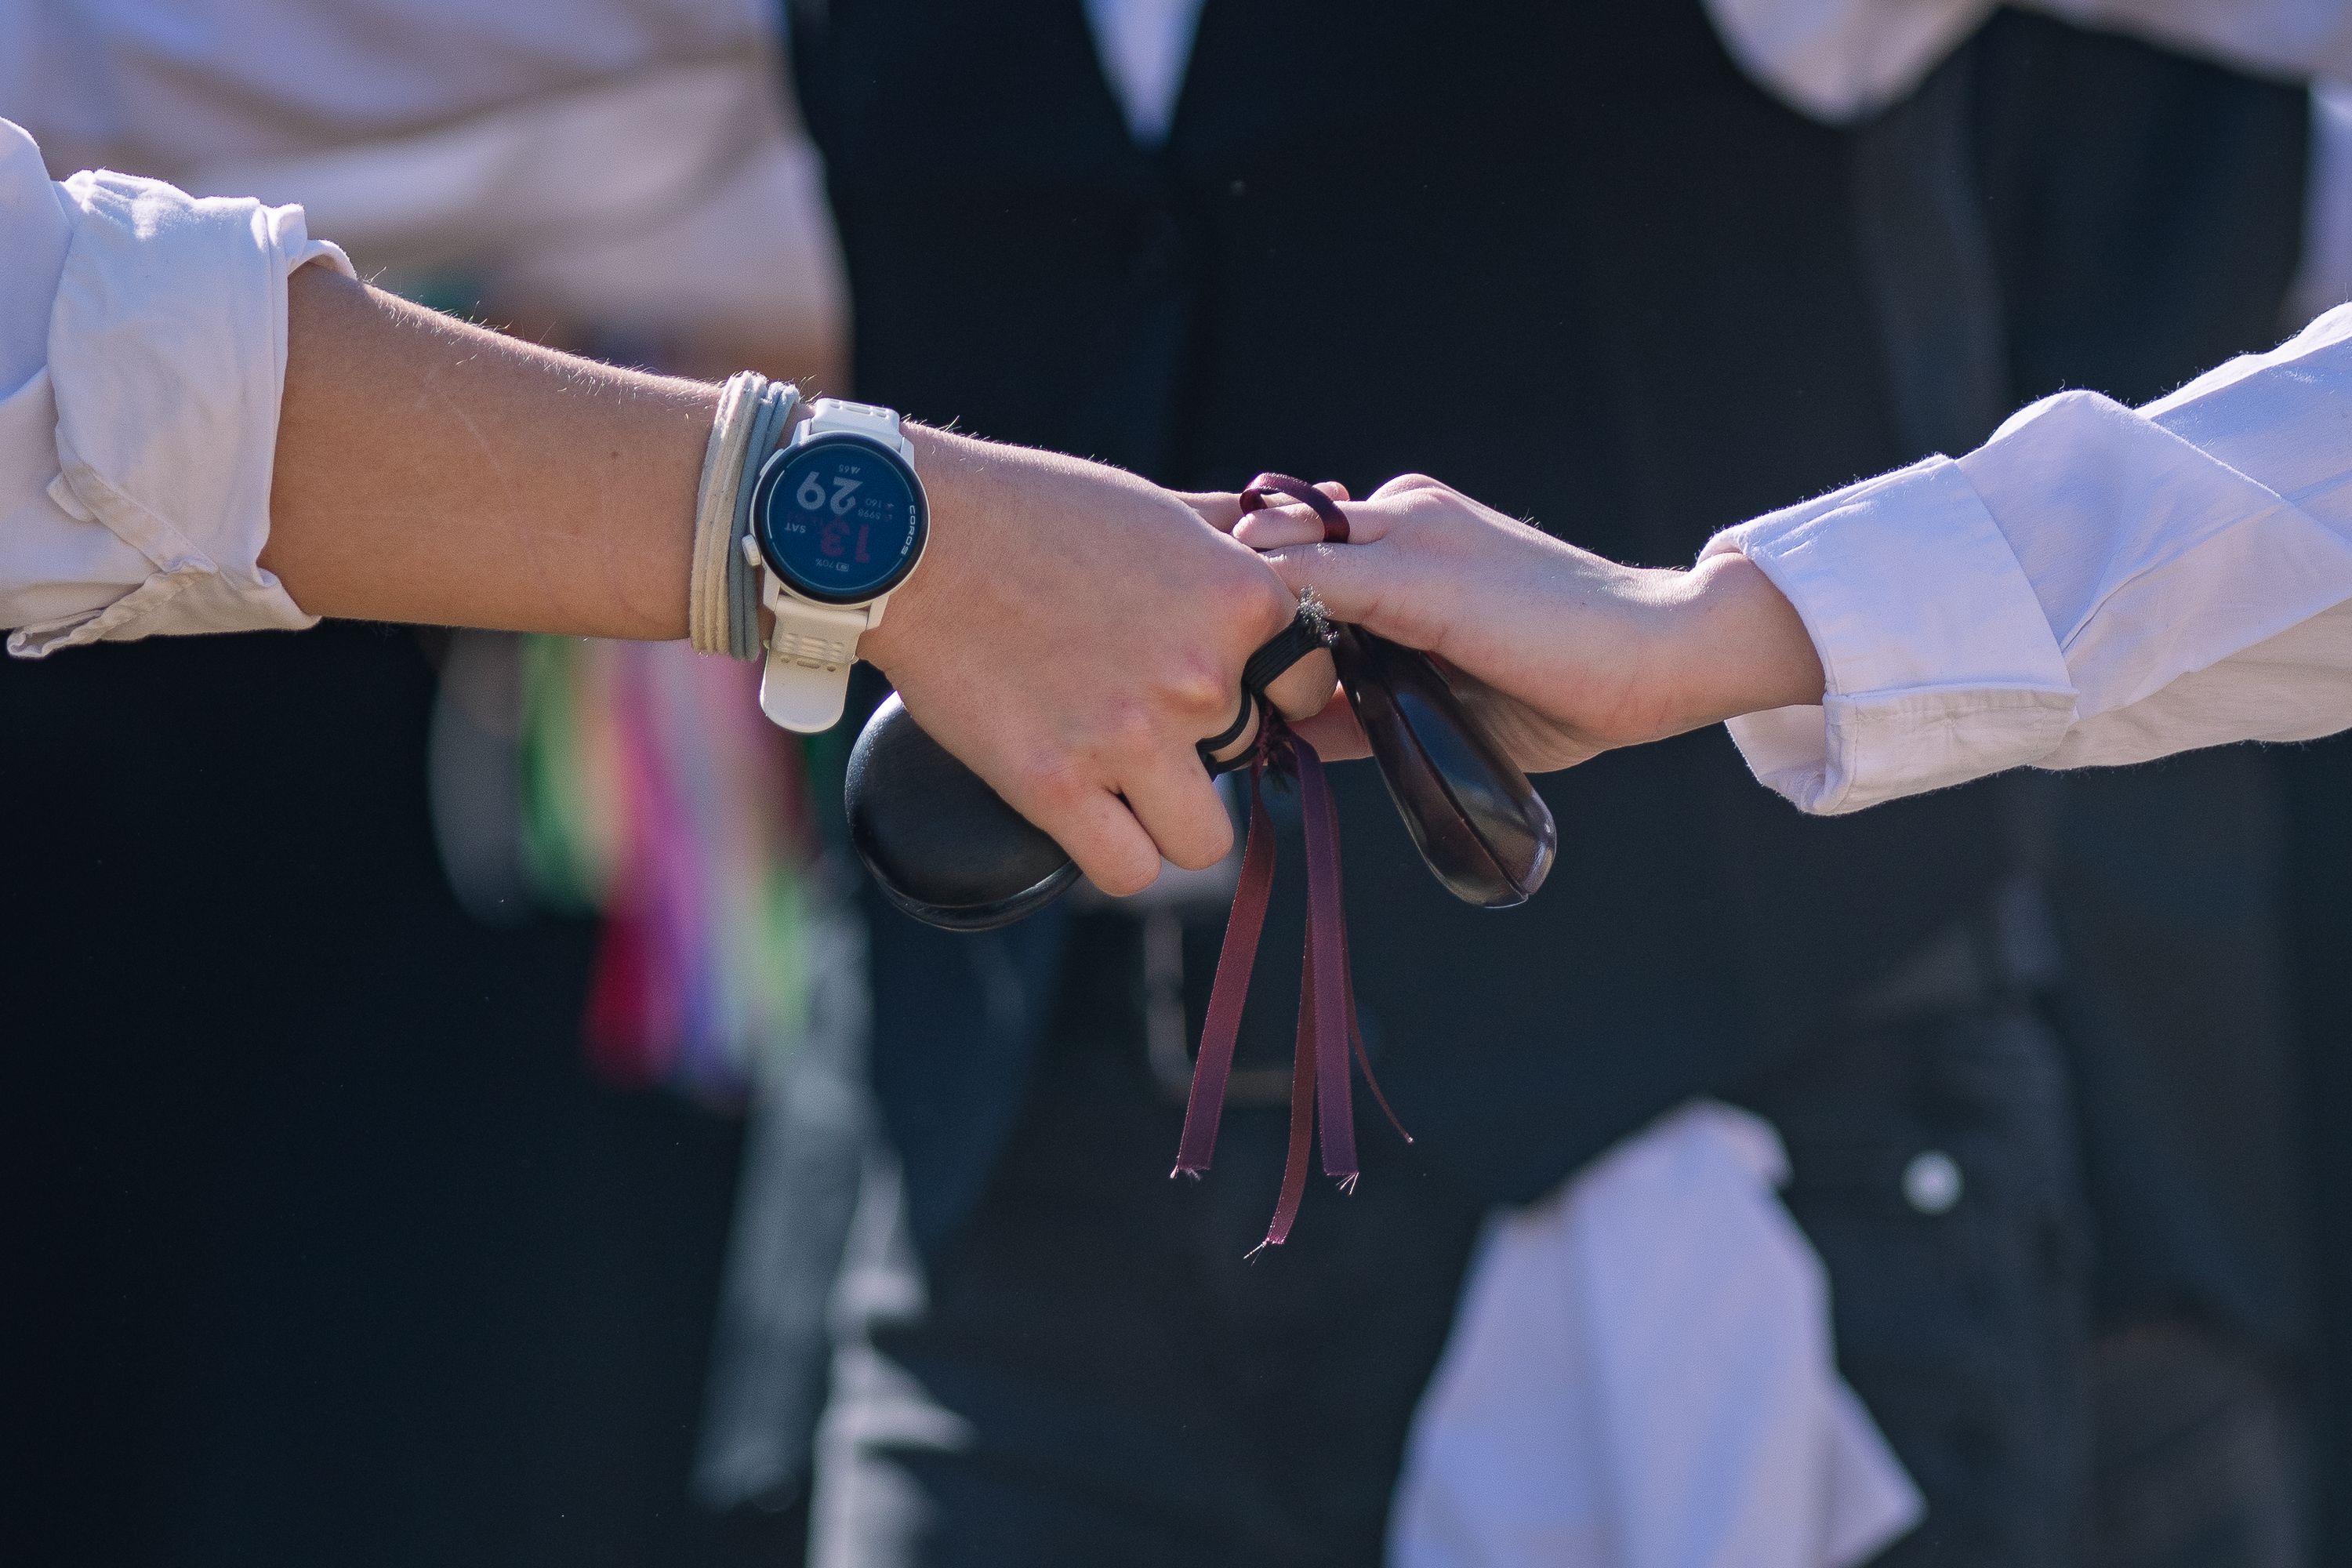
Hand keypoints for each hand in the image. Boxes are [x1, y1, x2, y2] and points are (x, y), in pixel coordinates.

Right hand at [862, 430, 1323, 895]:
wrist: (912, 536)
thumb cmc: (1029, 508)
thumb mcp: (1150, 504)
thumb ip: (1232, 529)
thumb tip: (1325, 501)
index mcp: (1238, 600)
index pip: (1308, 688)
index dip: (1270, 695)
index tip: (1227, 691)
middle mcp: (1199, 676)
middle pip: (1249, 760)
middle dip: (1205, 750)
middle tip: (1143, 720)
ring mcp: (1129, 737)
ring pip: (1201, 840)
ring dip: (1168, 820)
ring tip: (1125, 783)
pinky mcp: (1055, 785)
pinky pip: (1127, 869)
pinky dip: (1112, 854)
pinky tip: (1086, 816)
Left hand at [1226, 474, 1823, 772]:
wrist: (1664, 654)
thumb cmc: (1570, 681)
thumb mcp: (1444, 695)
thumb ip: (1363, 702)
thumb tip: (1287, 737)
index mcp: (1407, 529)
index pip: (1292, 543)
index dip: (1235, 590)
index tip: (1193, 645)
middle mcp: (1399, 512)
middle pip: (1265, 535)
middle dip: (1212, 594)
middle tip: (1169, 662)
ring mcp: (1408, 535)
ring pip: (1275, 547)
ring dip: (1230, 609)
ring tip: (1190, 673)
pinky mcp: (1418, 575)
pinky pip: (1308, 579)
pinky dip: (1264, 622)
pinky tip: (1236, 675)